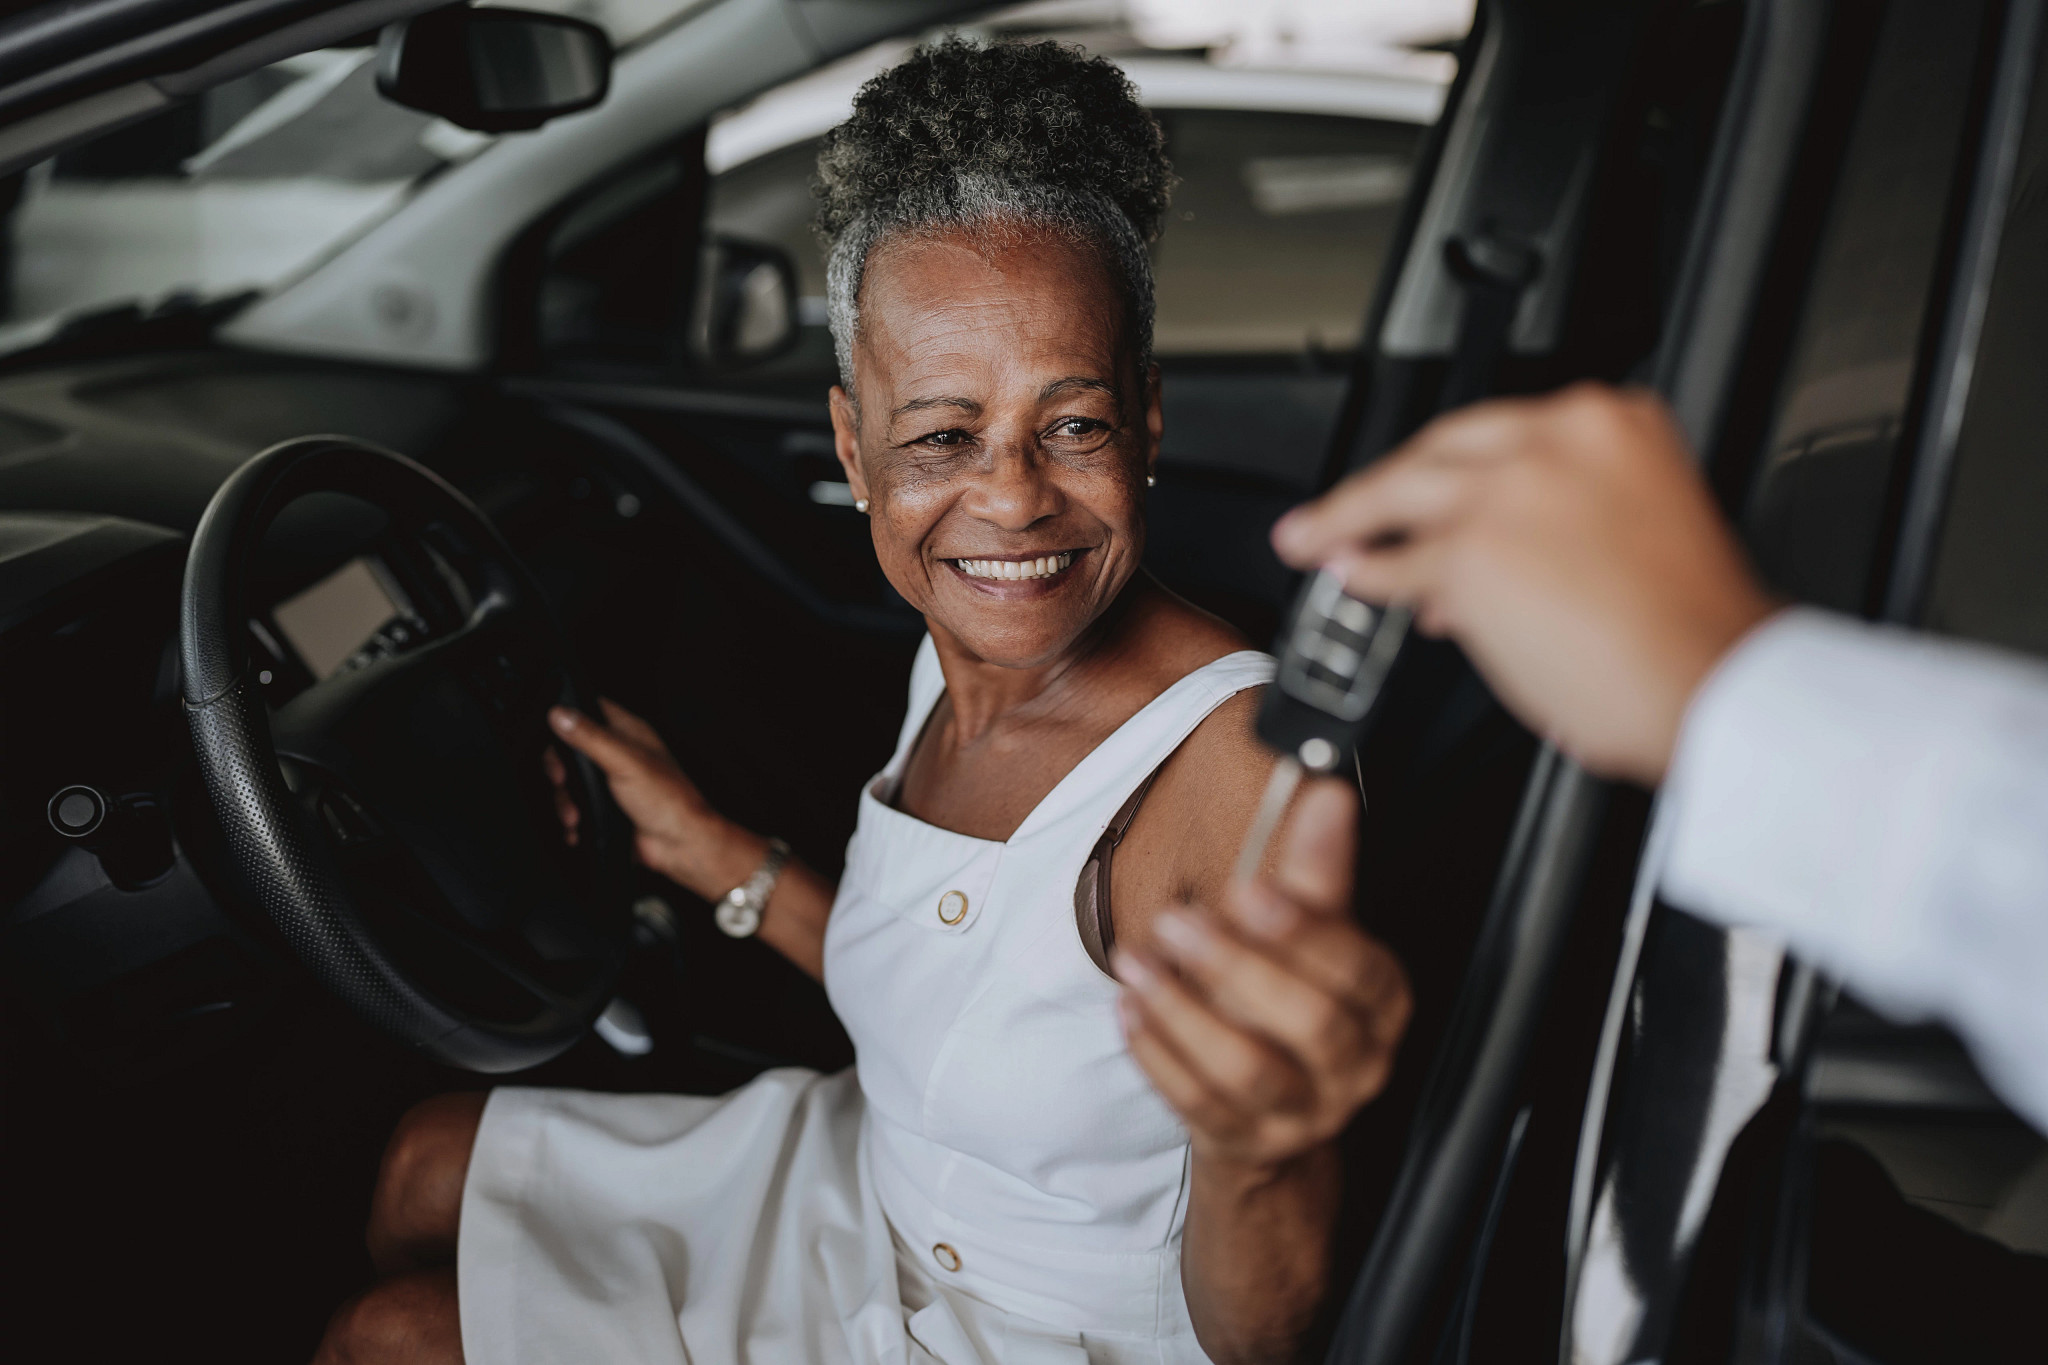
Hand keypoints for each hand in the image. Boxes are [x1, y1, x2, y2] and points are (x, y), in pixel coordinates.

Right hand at [545, 700, 759, 897]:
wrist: (679, 845)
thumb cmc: (667, 800)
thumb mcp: (624, 761)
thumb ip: (590, 737)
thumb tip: (561, 714)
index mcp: (629, 733)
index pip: (591, 711)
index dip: (569, 719)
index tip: (556, 737)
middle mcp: (619, 754)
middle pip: (573, 750)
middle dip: (561, 770)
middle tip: (561, 781)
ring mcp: (612, 783)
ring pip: (572, 783)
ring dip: (566, 801)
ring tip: (574, 816)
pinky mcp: (608, 808)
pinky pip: (578, 808)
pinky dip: (573, 820)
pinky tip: (578, 828)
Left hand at [1114, 779, 1410, 1171]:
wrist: (1272, 1104)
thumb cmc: (1289, 998)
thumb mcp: (1309, 932)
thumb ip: (1317, 869)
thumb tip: (1327, 793)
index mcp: (1379, 1003)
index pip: (1358, 970)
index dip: (1302, 932)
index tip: (1246, 891)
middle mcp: (1354, 1064)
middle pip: (1310, 1023)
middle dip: (1237, 967)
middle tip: (1177, 922)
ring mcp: (1301, 1112)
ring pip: (1248, 1070)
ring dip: (1183, 1011)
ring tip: (1136, 962)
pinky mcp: (1244, 1140)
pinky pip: (1197, 1104)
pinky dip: (1157, 1052)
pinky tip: (1130, 1006)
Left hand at [1270, 383, 1777, 783]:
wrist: (1713, 682)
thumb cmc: (1694, 634)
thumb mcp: (1640, 534)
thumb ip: (1560, 524)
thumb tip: (1485, 561)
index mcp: (1614, 423)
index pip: (1503, 432)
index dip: (1453, 469)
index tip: (1429, 483)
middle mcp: (1558, 438)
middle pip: (1441, 448)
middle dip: (1383, 481)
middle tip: (1342, 506)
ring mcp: (1509, 490)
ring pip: (1403, 492)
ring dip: (1346, 518)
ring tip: (1313, 538)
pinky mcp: (1471, 550)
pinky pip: (1398, 563)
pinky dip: (1367, 577)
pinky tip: (1352, 584)